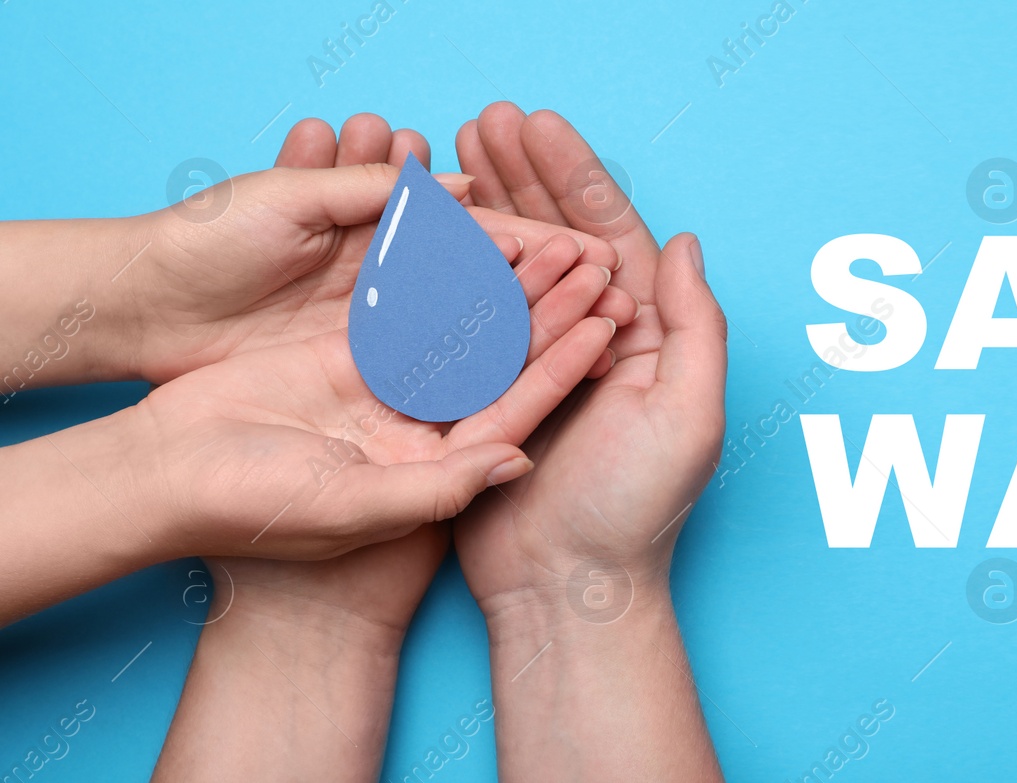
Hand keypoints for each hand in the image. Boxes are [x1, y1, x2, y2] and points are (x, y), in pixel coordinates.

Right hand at [155, 116, 638, 780]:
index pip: (521, 403)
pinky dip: (436, 269)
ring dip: (502, 283)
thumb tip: (520, 460)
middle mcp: (420, 429)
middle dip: (547, 308)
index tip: (612, 312)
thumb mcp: (358, 511)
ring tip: (545, 234)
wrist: (156, 487)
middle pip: (499, 358)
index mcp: (439, 467)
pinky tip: (471, 230)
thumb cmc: (250, 515)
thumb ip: (441, 485)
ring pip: (458, 326)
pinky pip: (404, 304)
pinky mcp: (341, 355)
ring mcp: (382, 391)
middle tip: (592, 255)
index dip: (567, 358)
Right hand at [450, 104, 726, 781]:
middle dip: (521, 178)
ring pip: (507, 270)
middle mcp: (592, 344)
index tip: (534, 126)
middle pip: (554, 240)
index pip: (608, 236)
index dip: (571, 177)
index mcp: (644, 339)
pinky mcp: (484, 394)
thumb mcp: (688, 416)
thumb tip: (684, 240)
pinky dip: (447, 270)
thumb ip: (694, 326)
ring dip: (482, 210)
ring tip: (446, 154)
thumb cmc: (636, 512)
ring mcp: (536, 366)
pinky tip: (418, 228)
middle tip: (480, 122)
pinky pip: (466, 319)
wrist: (569, 593)